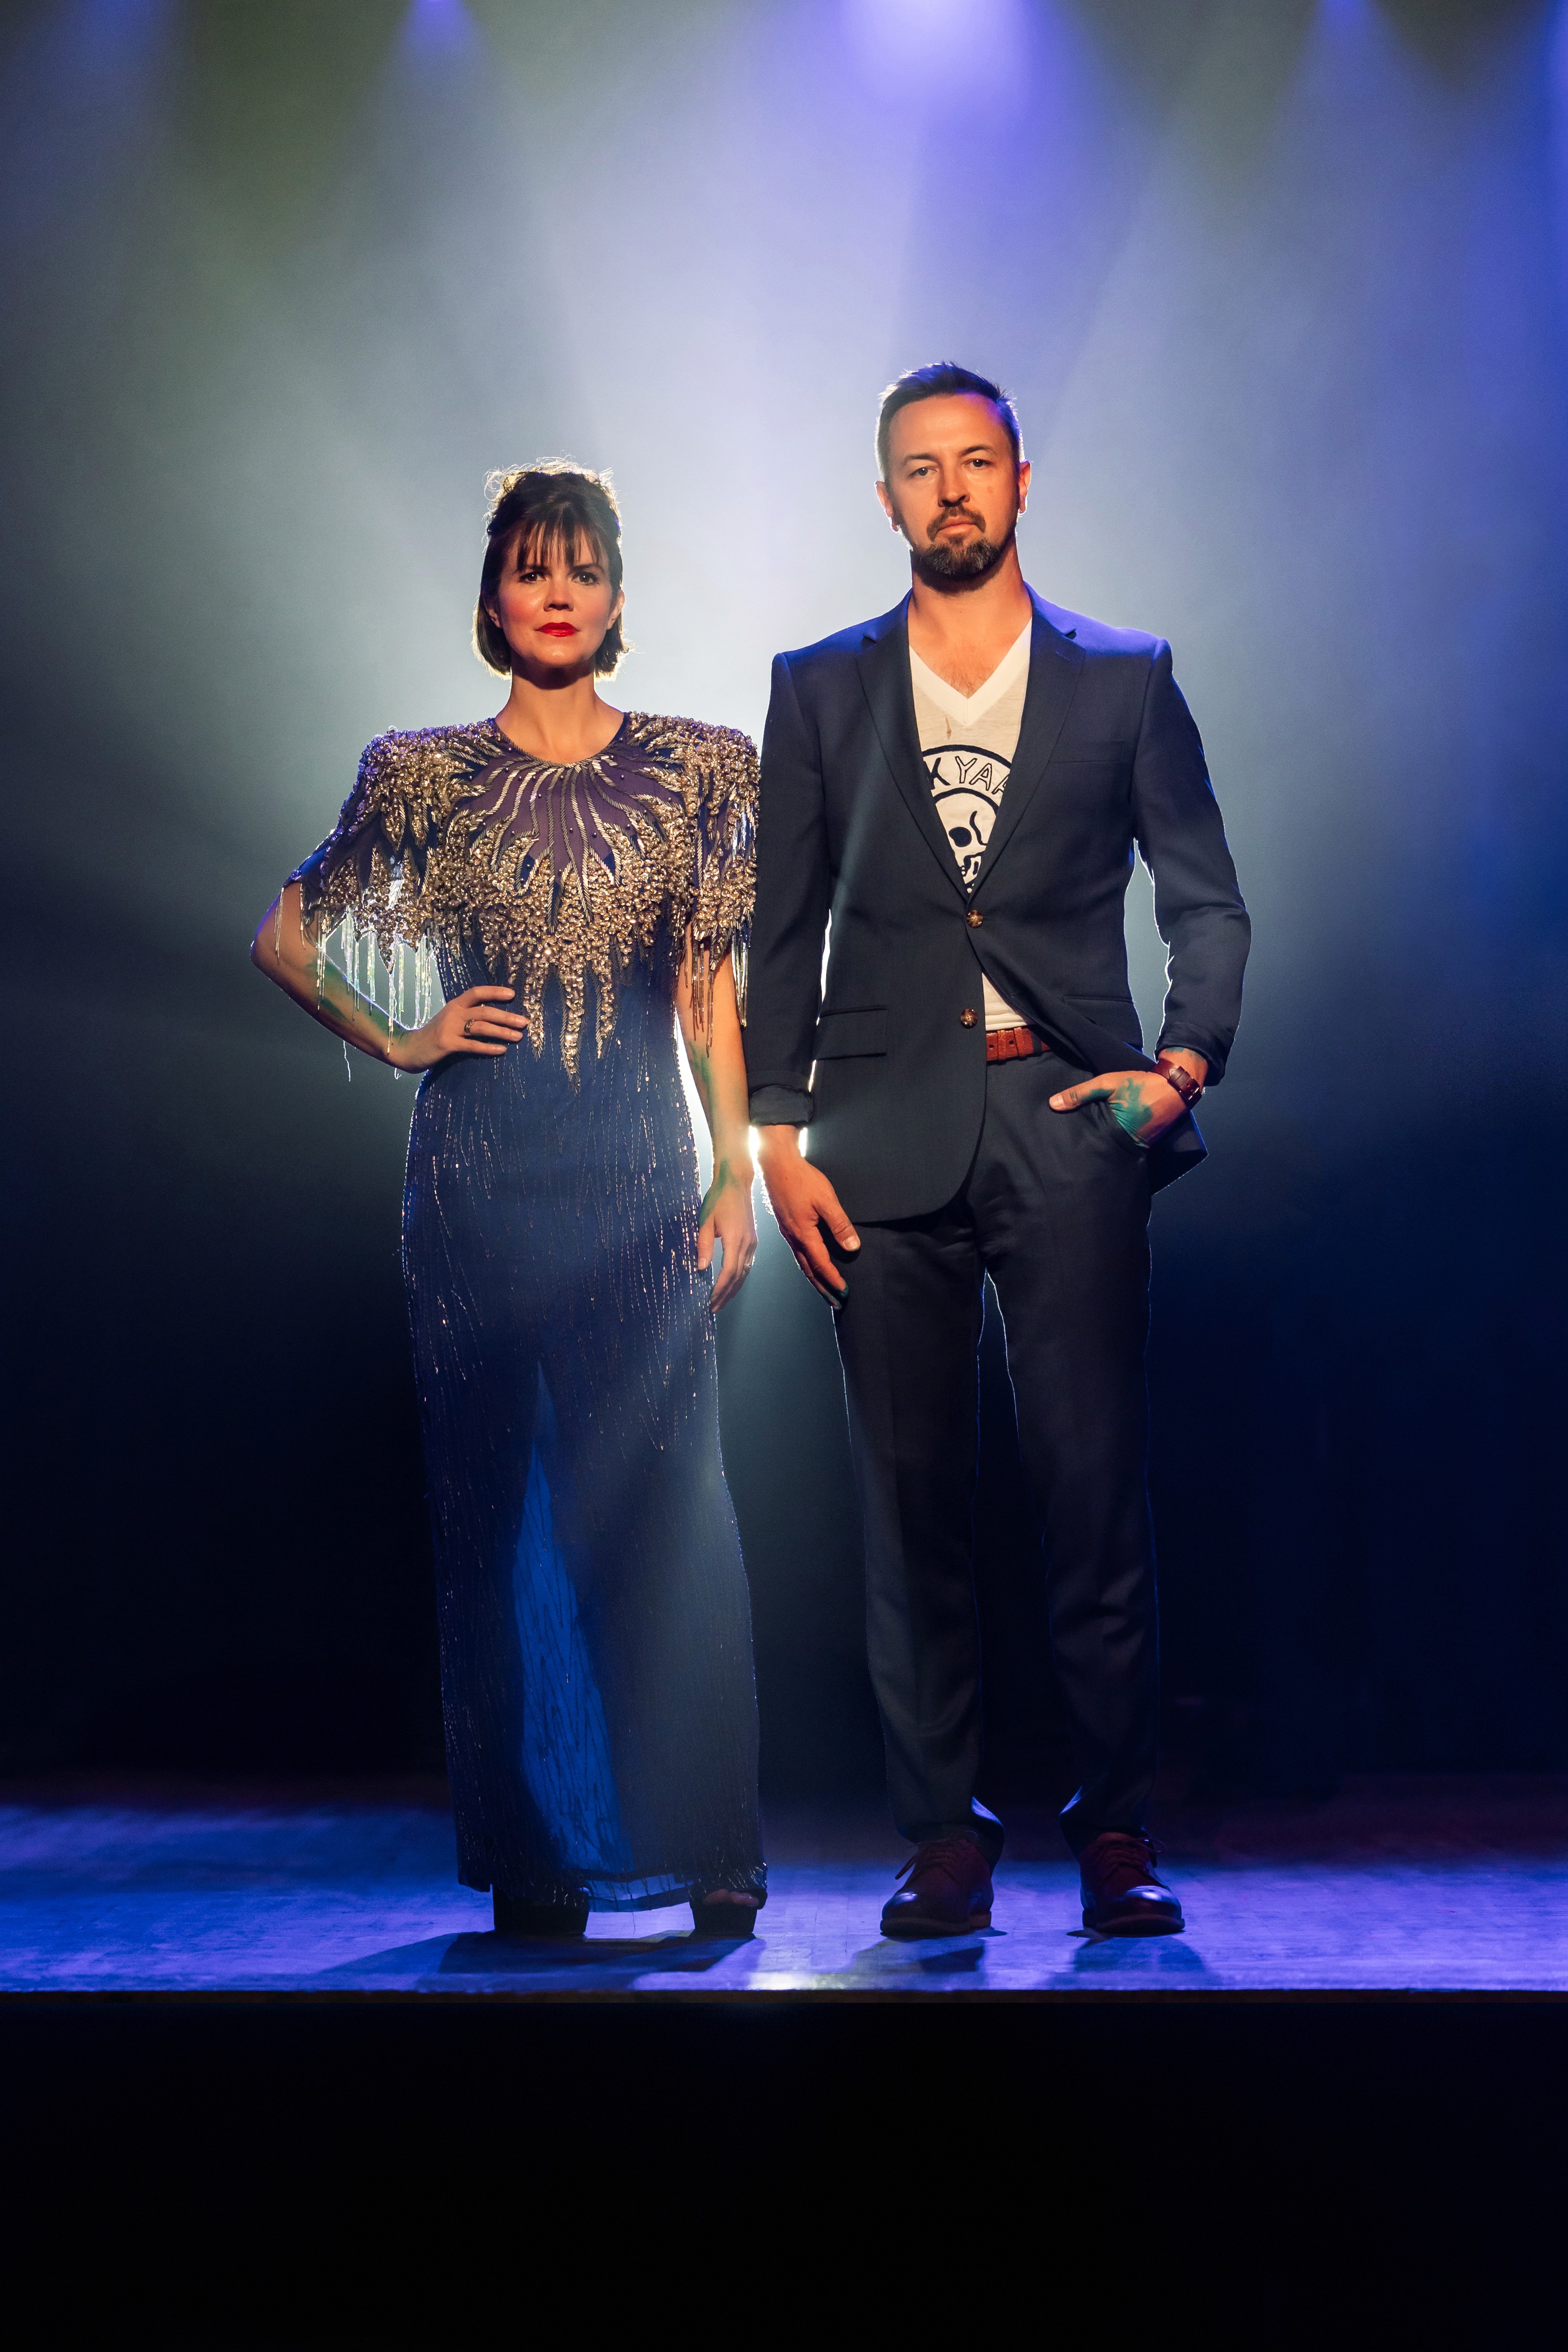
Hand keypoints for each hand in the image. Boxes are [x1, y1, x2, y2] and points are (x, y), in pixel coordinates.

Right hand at [388, 985, 526, 1070]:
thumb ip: (467, 1015)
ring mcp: (449, 1029)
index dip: (495, 992)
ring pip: (481, 1027)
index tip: (512, 994)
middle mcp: (453, 1013)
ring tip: (518, 1036)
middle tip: (524, 1022)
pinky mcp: (447, 1044)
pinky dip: (488, 1047)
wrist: (409, 1048)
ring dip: (502, 1031)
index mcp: (455, 1005)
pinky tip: (501, 1050)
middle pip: (484, 1011)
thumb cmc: (434, 1035)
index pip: (477, 992)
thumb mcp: (449, 1020)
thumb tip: (494, 1017)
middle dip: (506, 1016)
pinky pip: (472, 1046)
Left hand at [698, 1159, 756, 1310]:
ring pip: (744, 1272)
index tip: (710, 1301)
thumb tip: (701, 1268)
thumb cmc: (718, 1199)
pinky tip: (731, 1284)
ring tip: (721, 1301)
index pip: (728, 1271)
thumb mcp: (705, 1220)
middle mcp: (747, 1244)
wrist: (737, 1182)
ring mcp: (752, 1243)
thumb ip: (703, 1245)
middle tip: (713, 1308)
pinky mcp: (752, 1240)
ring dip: (733, 1289)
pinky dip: (738, 1278)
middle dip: (726, 1294)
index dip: (720, 1289)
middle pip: (738, 1276)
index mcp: (735, 1239)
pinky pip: (747, 1264)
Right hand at [755, 1126, 858, 1304]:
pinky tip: (811, 1266)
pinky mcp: (786, 1226)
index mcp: (803, 1234)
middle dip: (823, 1288)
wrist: (776, 1164)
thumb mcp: (826, 1199)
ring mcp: (788, 1233)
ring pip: (802, 1263)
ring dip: (815, 1279)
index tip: (845, 1292)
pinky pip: (798, 1253)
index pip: (821, 1263)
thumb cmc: (802, 1179)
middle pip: (809, 1270)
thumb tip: (852, 1247)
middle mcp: (793, 1238)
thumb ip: (839, 1224)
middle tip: (835, 1303)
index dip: (834, 1279)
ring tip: (825, 1291)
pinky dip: (807, 1265)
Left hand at [1048, 1053, 1203, 1146]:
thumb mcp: (1108, 1083)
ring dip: (1099, 1142)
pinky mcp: (1142, 1142)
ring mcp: (1136, 1145)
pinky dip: (1112, 1139)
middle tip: (1066, 1144)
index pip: (1089, 1142)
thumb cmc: (1140, 1084)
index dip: (1076, 1141)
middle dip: (1085, 1145)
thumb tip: (1052, 1104)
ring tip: (1080, 1140)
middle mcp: (1126, 1145)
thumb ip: (1080, 1093)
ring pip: (1110, 1147)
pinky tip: (1101, 1134)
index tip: (1060, 1141)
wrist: (1174, 1086)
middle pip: (1098, 1148)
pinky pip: (1122, 1143)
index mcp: (1116, 1133)